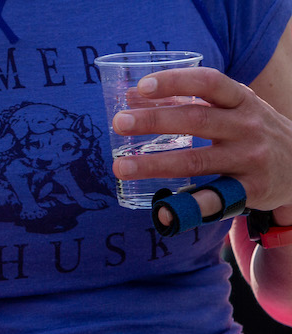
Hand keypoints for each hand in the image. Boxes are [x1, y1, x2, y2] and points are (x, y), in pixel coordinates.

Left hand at [111, 67, 291, 221]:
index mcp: (241, 100)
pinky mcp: (249, 190)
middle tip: (119, 123)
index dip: (175, 82)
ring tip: (122, 167)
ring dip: (155, 164)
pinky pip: (213, 199)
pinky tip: (160, 212)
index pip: (208, 83)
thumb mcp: (236, 108)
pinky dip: (186, 207)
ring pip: (196, 160)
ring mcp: (249, 159)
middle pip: (196, 120)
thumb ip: (196, 102)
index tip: (141, 87)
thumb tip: (137, 96)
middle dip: (154, 121)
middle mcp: (246, 126)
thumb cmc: (253, 132)